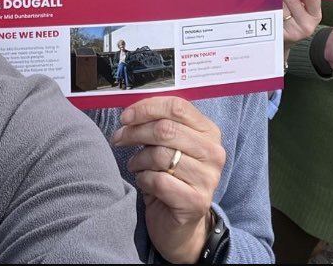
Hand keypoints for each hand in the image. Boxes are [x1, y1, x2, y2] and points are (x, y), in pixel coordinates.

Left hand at [111, 96, 224, 262]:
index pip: (178, 106)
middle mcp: (213, 152)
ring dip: (138, 160)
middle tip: (119, 139)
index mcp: (209, 132)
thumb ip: (159, 124)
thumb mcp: (169, 146)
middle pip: (165, 129)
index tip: (125, 116)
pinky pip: (158, 181)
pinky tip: (144, 183)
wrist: (180, 225)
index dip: (147, 108)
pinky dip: (143, 180)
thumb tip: (131, 111)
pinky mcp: (195, 201)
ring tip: (136, 166)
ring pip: (159, 155)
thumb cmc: (171, 178)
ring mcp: (207, 178)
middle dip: (135, 132)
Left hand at [269, 0, 321, 51]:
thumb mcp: (301, 5)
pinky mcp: (279, 36)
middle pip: (293, 1)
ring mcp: (293, 32)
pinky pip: (270, 16)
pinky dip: (263, 5)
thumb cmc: (294, 17)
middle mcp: (306, 24)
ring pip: (279, 8)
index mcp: (314, 14)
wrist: (286, 39)